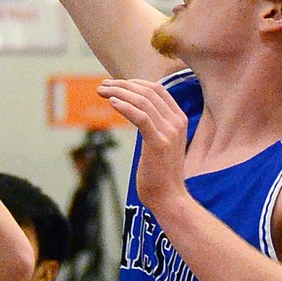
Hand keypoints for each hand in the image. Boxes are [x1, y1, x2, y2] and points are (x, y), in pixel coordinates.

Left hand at [97, 76, 189, 221]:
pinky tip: (112, 103)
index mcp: (179, 119)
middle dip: (123, 84)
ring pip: (143, 101)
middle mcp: (177, 122)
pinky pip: (141, 117)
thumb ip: (154, 126)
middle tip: (103, 85)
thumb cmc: (160, 173)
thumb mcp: (161, 143)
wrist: (169, 198)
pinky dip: (125, 107)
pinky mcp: (159, 143)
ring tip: (102, 91)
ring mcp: (170, 132)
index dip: (135, 82)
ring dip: (119, 92)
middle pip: (149, 91)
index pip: (158, 89)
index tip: (115, 83)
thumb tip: (135, 111)